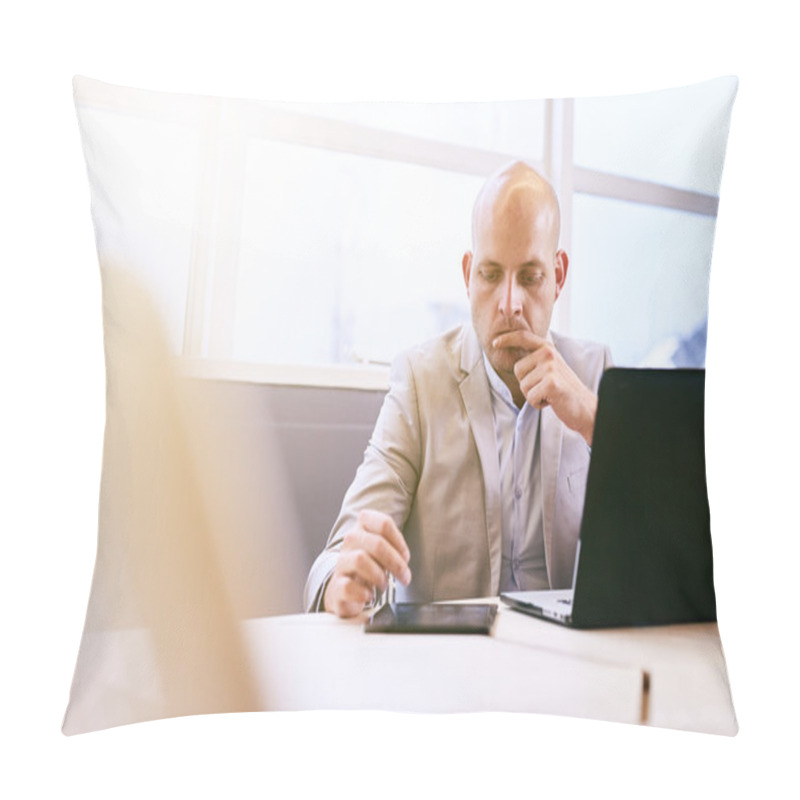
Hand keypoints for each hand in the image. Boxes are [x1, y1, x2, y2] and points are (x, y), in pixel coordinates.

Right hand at [323, 509, 411, 617]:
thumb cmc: (372, 567)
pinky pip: (347, 586)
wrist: (347, 590)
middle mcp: (350, 540)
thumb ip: (394, 547)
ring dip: (379, 576)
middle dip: (396, 563)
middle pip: (377, 543)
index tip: (405, 557)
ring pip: (360, 560)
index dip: (399, 542)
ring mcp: (341, 562)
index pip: (384, 523)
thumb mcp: (384, 552)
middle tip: (404, 576)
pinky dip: (363, 593)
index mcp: (364, 527)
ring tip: (384, 585)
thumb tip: (403, 558)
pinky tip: (369, 596)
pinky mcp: (336, 585)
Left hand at [492, 330, 598, 444]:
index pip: (523, 337)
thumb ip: (536, 359)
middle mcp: (548, 354)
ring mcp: (550, 367)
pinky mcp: (551, 383)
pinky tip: (551, 400)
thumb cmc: (565, 389)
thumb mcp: (551, 367)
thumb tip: (514, 354)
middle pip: (517, 369)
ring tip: (549, 394)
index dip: (507, 339)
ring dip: (533, 395)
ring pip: (523, 385)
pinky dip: (538, 404)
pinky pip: (530, 397)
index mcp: (548, 348)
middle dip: (527, 384)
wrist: (585, 407)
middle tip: (545, 387)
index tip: (495, 343)